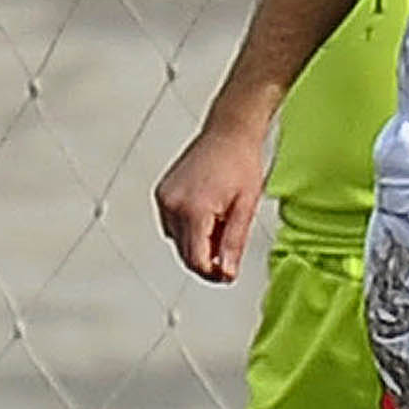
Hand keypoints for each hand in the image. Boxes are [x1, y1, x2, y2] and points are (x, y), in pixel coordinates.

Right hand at [155, 118, 271, 282]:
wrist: (229, 133)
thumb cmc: (241, 163)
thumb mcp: (246, 208)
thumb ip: (234, 243)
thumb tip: (226, 272)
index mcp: (195, 209)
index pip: (196, 259)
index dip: (212, 273)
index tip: (227, 276)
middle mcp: (173, 204)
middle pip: (184, 252)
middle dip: (207, 260)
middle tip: (229, 255)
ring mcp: (164, 198)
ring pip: (177, 240)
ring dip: (198, 243)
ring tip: (223, 225)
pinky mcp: (162, 193)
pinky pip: (172, 225)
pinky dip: (189, 229)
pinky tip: (209, 216)